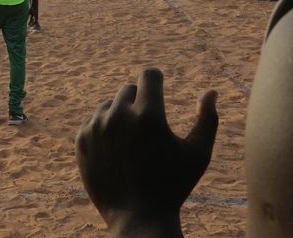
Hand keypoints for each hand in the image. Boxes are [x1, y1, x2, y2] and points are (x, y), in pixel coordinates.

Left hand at [75, 69, 217, 235]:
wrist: (137, 218)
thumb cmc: (173, 186)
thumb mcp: (198, 154)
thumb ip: (208, 119)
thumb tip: (210, 91)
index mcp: (149, 115)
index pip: (149, 75)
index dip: (156, 78)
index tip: (159, 84)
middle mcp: (119, 116)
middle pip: (128, 90)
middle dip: (140, 102)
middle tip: (148, 130)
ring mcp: (97, 127)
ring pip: (109, 105)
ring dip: (121, 115)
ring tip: (133, 143)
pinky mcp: (81, 139)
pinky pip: (94, 121)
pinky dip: (104, 130)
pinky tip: (117, 150)